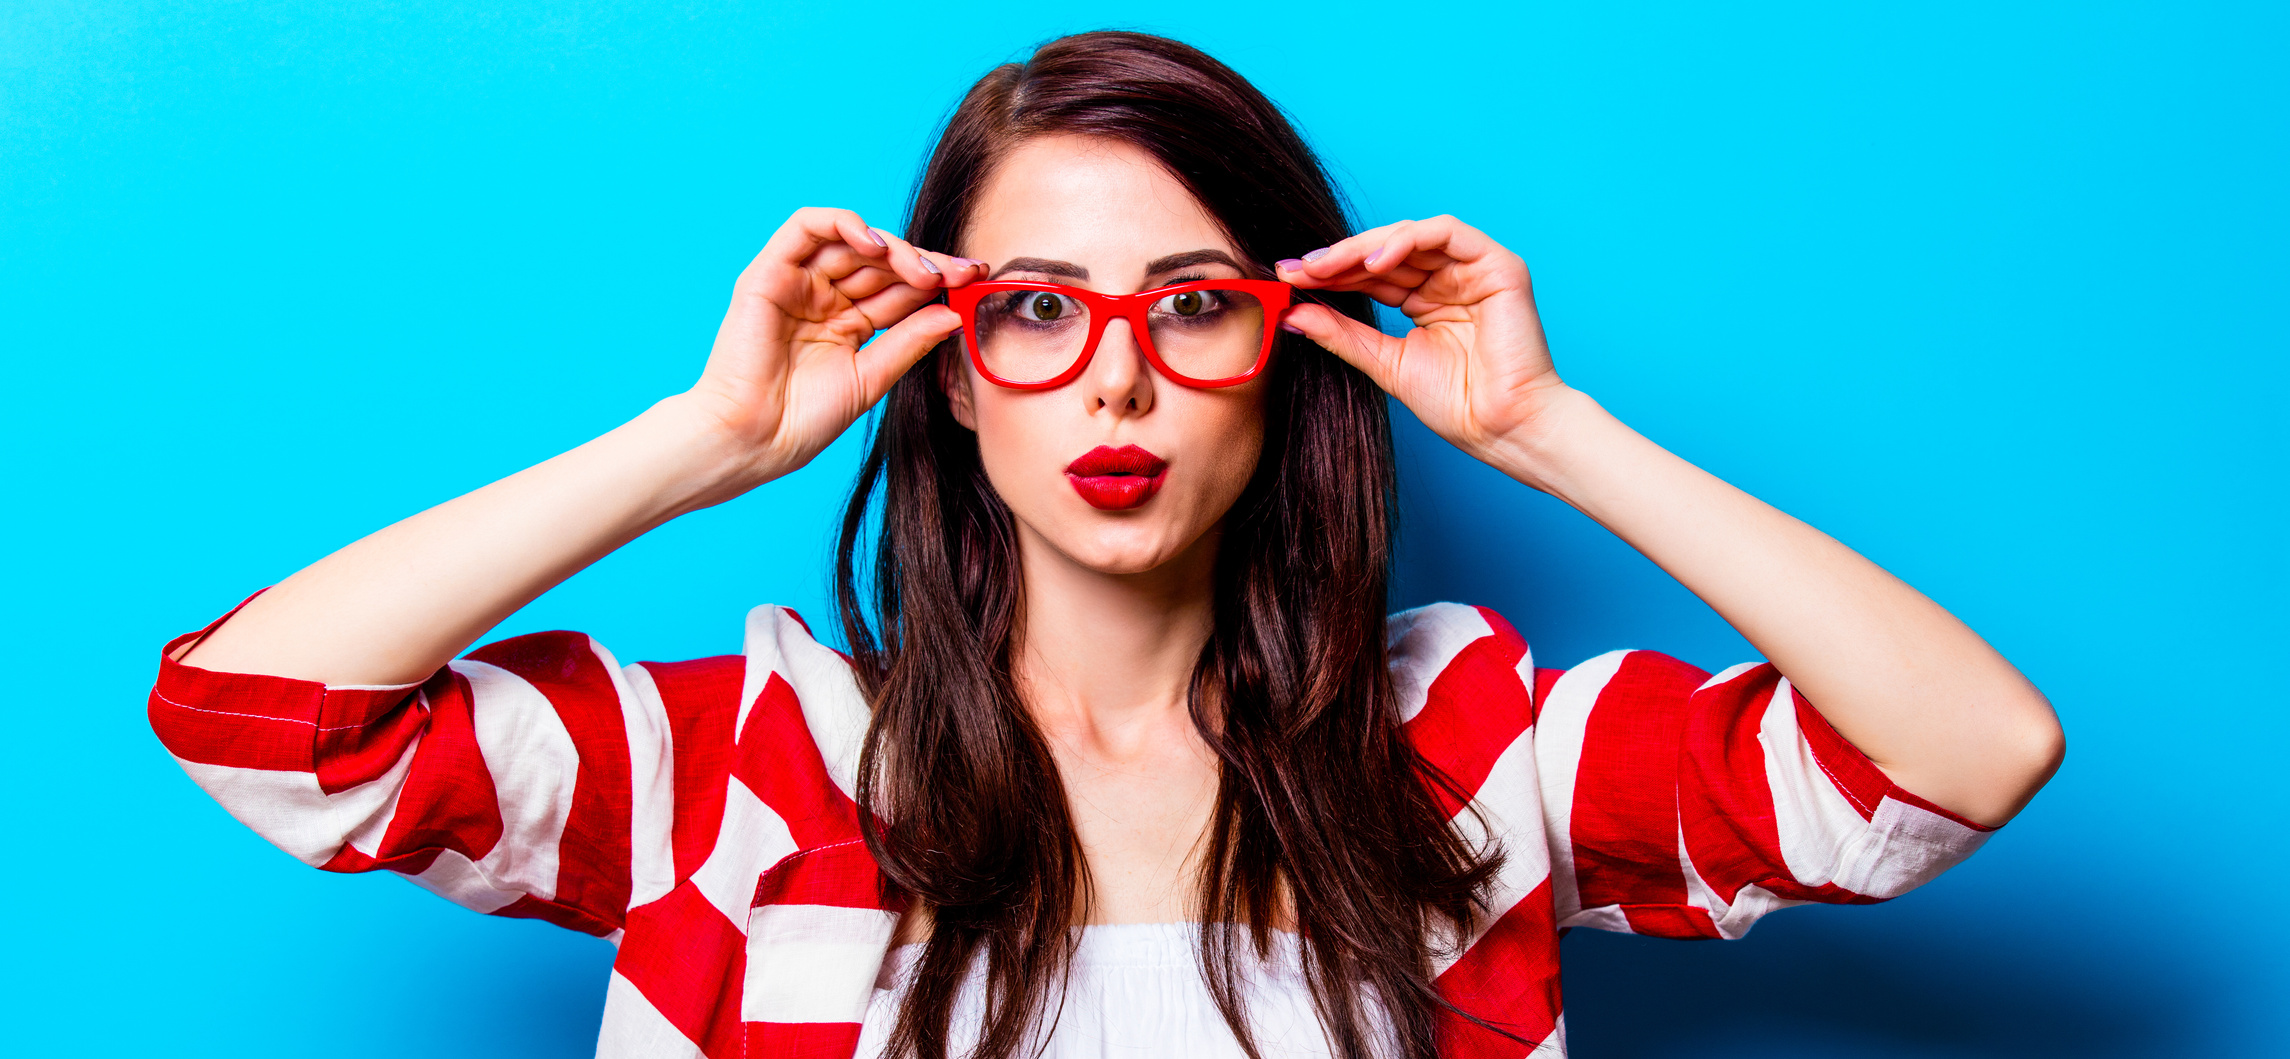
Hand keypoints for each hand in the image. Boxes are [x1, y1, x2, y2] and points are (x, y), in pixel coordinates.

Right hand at [683, 207, 984, 494]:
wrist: (754, 440)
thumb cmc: (802, 420)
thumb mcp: (872, 377)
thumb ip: (910, 342)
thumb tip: (955, 313)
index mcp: (848, 322)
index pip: (899, 288)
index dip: (938, 279)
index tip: (976, 280)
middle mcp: (823, 297)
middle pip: (881, 261)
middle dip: (925, 262)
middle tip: (960, 272)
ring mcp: (797, 282)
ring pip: (852, 240)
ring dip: (893, 246)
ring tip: (923, 270)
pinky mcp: (769, 273)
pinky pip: (806, 227)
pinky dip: (843, 224)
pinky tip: (876, 245)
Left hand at [1276, 216, 1571, 478]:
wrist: (1501, 428)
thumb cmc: (1457, 404)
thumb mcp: (1385, 363)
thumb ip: (1342, 335)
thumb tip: (1292, 315)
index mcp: (1424, 300)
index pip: (1370, 275)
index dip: (1329, 274)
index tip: (1287, 278)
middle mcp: (1448, 279)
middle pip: (1385, 251)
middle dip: (1338, 258)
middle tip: (1297, 269)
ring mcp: (1473, 270)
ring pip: (1411, 235)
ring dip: (1364, 246)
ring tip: (1327, 266)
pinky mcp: (1497, 265)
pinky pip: (1448, 233)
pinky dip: (1408, 239)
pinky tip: (1374, 261)